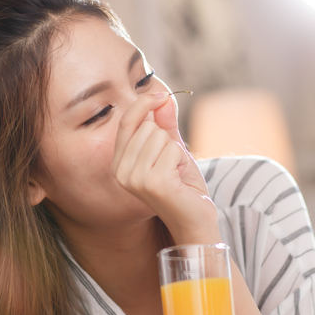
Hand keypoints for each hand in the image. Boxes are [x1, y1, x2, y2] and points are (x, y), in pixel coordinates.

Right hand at [112, 92, 218, 243]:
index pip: (126, 121)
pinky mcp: (154, 183)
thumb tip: (162, 96)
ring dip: (175, 151)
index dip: (144, 102)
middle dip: (167, 139)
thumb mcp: (172, 148)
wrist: (195, 218)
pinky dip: (182, 160)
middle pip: (147, 127)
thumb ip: (165, 123)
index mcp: (119, 163)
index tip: (162, 95)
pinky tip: (179, 179)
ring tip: (175, 173)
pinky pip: (172, 149)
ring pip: (160, 136)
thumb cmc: (183, 185)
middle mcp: (121, 172)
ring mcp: (135, 179)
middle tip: (172, 164)